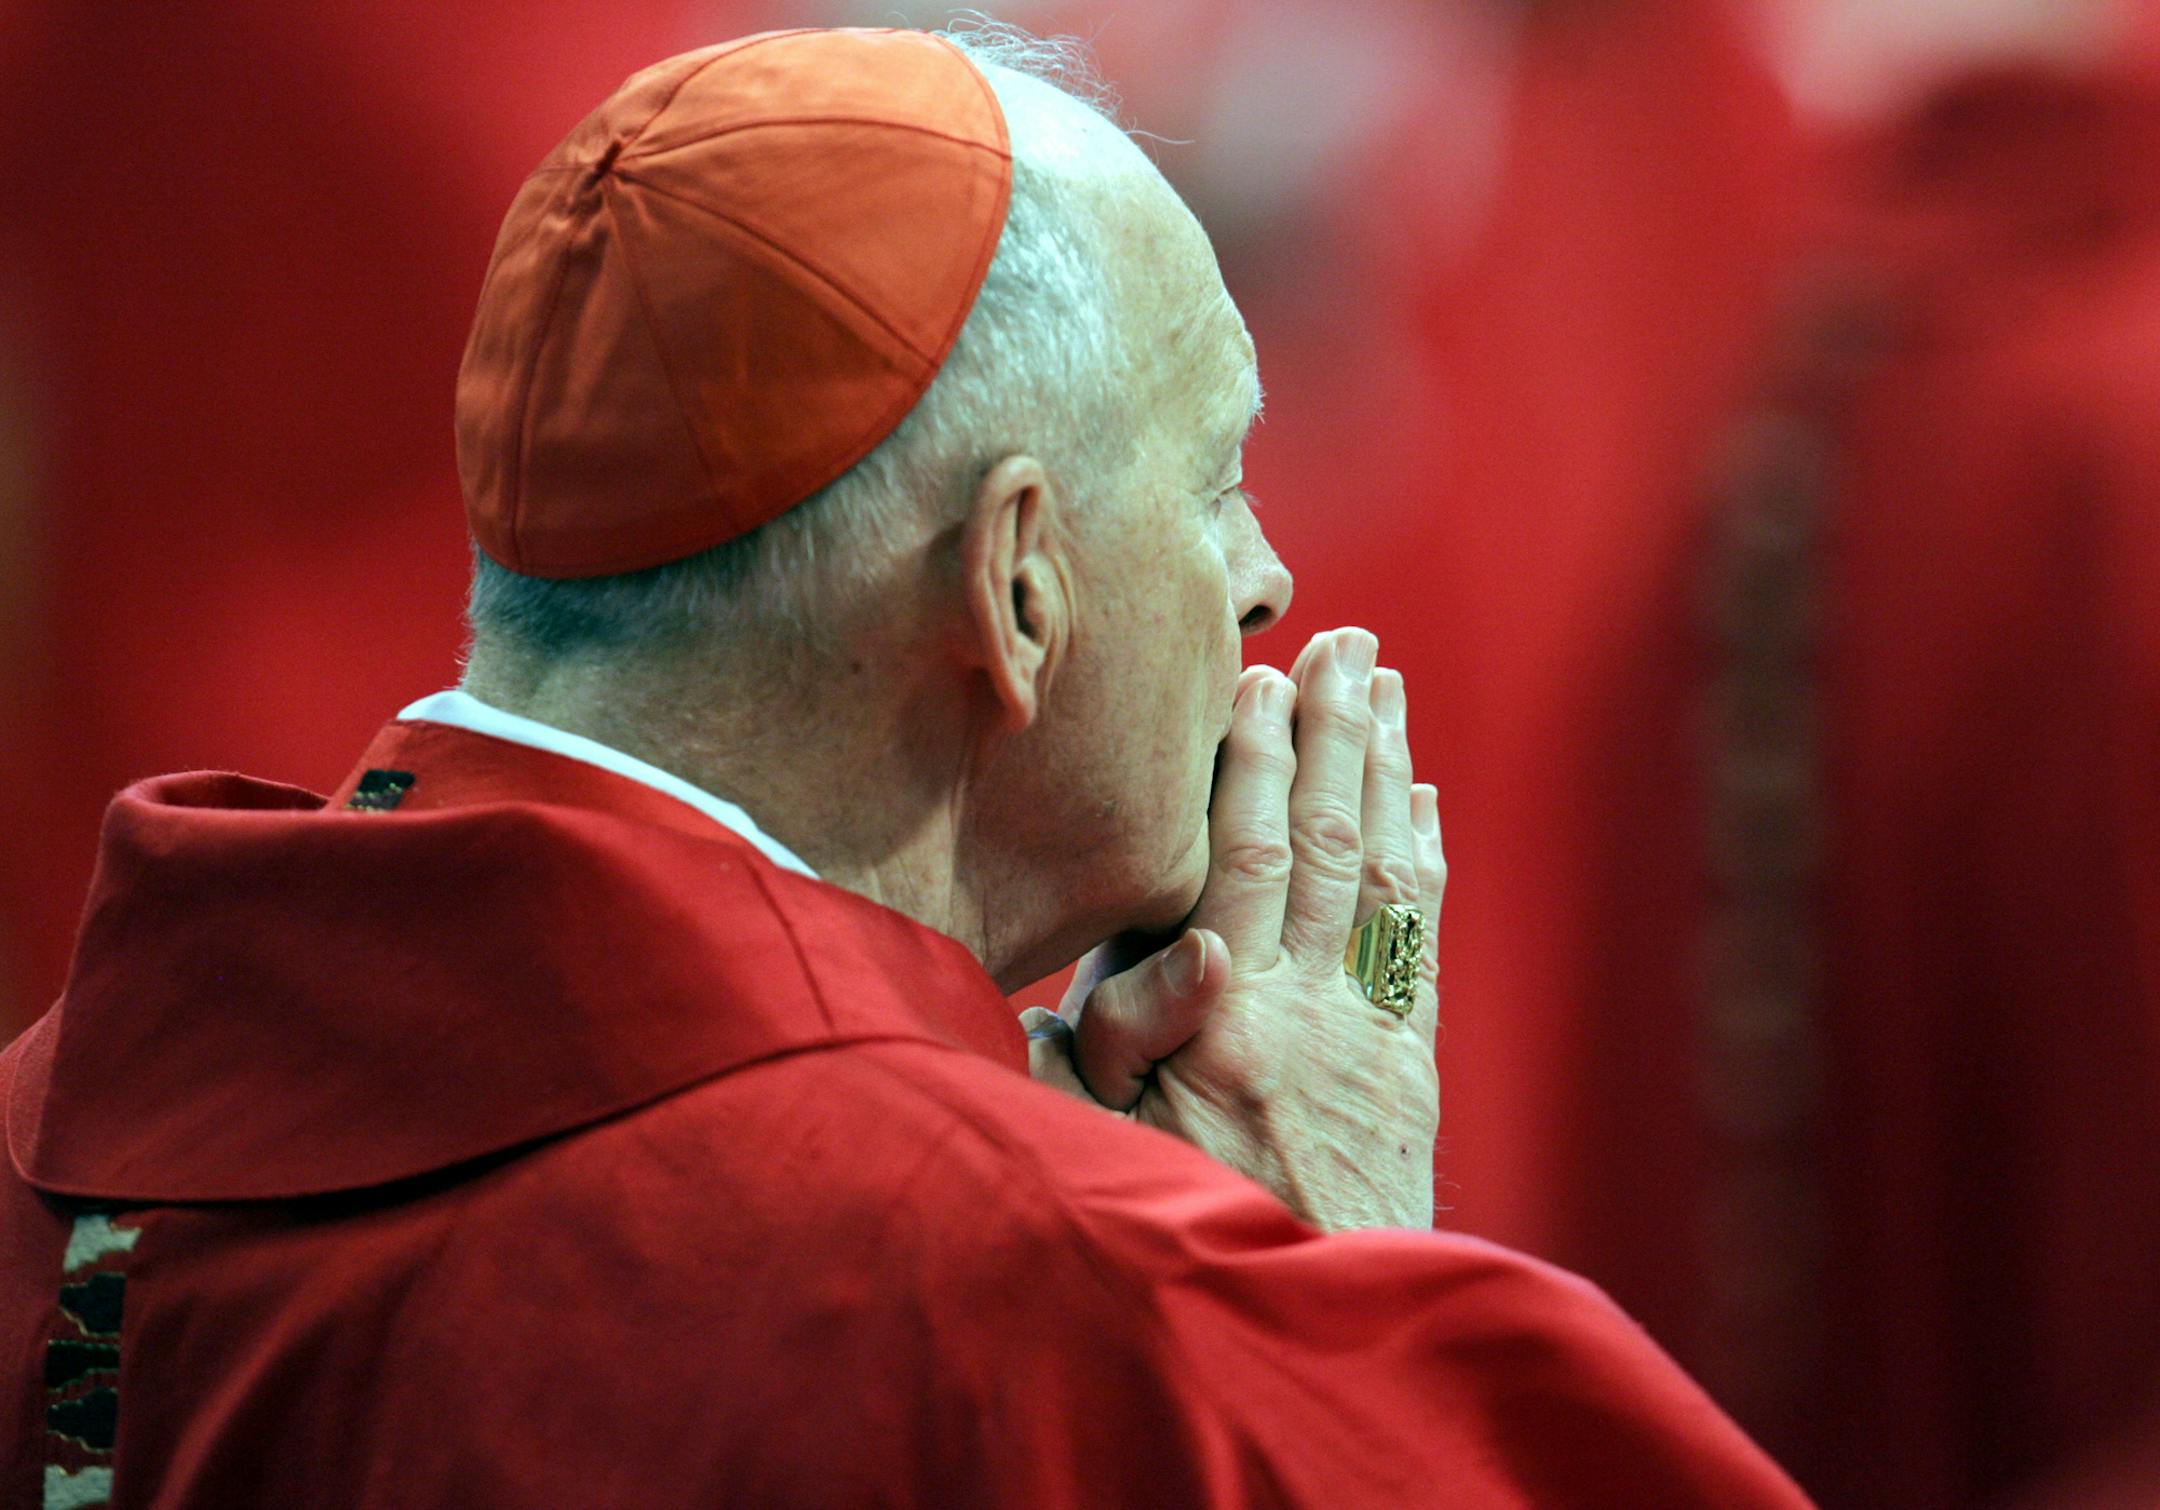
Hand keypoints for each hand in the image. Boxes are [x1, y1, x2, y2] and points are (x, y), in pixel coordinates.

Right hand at [1025, 628, 1445, 1230]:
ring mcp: (1371, 1032)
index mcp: (1225, 1023)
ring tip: (1386, 687)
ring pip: (1381, 871)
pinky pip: (1420, 937)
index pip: (1239, 858)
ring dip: (1386, 771)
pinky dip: (1423, 858)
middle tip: (1345, 645)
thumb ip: (1125, 1038)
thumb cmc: (1177, 1220)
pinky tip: (1424, 799)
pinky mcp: (1410, 1062)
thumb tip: (1200, 942)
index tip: (1260, 682)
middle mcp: (1309, 1010)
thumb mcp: (1108, 1139)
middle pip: (1322, 840)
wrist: (1305, 1314)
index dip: (1252, 763)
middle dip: (1335, 734)